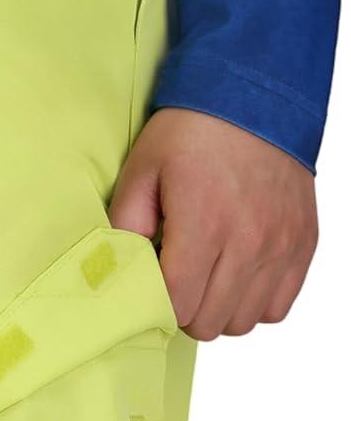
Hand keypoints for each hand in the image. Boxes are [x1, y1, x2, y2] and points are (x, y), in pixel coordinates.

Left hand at [109, 109, 317, 339]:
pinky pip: (278, 307)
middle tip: (176, 282)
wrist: (256, 97)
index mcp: (203, 223)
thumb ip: (124, 224)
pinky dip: (255, 303)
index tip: (150, 286)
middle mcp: (248, 241)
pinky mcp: (303, 245)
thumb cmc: (194, 132)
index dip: (156, 304)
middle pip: (209, 323)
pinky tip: (236, 278)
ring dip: (218, 310)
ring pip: (243, 322)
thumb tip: (117, 270)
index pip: (177, 304)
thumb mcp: (142, 169)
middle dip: (184, 310)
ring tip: (206, 279)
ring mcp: (280, 246)